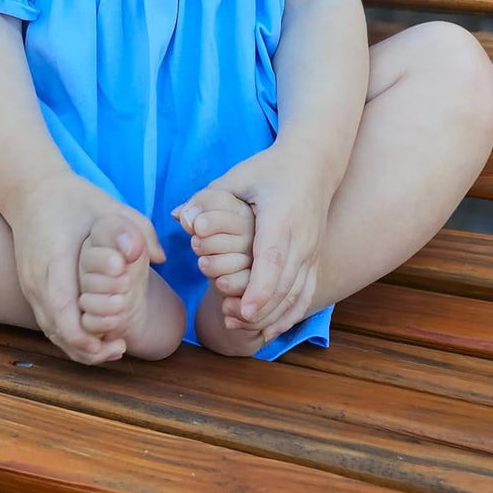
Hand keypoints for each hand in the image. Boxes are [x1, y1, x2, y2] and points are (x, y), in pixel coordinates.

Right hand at [9, 170, 163, 365]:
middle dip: (86, 348)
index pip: (63, 308)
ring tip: (110, 349)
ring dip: (77, 345)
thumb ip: (137, 228)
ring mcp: (29, 286)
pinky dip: (68, 334)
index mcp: (54, 259)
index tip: (113, 343)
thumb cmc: (73, 199)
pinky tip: (92, 334)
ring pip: (50, 330)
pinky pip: (47, 321)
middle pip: (55, 329)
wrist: (30, 191)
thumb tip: (160, 257)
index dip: (85, 334)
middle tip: (120, 349)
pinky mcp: (30, 288)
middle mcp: (37, 279)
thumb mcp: (108, 206)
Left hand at [190, 143, 335, 344]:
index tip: (244, 311)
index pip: (272, 259)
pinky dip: (290, 313)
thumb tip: (176, 215)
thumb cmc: (271, 168)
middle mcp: (301, 238)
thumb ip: (207, 198)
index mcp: (280, 218)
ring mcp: (312, 250)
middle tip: (234, 323)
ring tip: (246, 329)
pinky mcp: (315, 256)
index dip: (258, 288)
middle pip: (285, 283)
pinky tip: (272, 328)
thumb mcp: (239, 177)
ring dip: (274, 315)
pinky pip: (306, 292)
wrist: (315, 163)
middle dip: (261, 309)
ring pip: (297, 293)